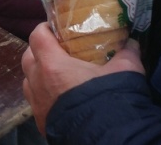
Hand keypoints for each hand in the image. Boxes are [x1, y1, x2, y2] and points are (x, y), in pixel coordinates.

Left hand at [21, 23, 144, 134]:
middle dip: (39, 51)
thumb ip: (126, 53)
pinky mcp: (41, 122)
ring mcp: (37, 104)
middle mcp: (38, 82)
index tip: (54, 27)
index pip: (36, 36)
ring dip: (39, 74)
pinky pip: (36, 102)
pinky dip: (44, 95)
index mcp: (52, 65)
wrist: (106, 138)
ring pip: (29, 81)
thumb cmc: (109, 99)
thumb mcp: (124, 71)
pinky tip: (61, 97)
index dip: (44, 29)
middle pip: (28, 58)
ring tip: (58, 75)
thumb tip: (131, 43)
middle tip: (58, 51)